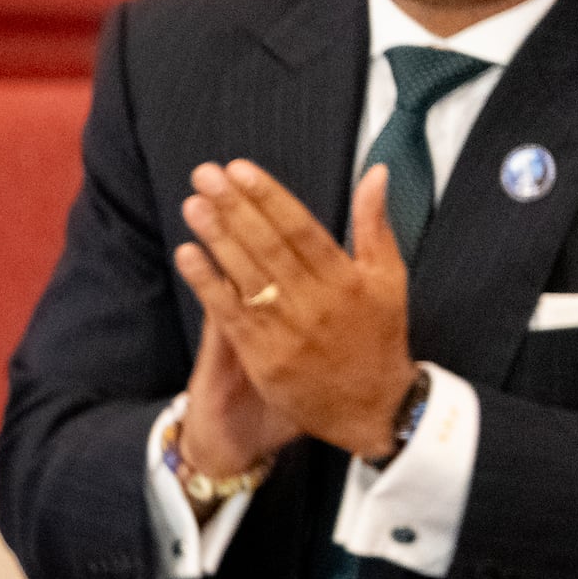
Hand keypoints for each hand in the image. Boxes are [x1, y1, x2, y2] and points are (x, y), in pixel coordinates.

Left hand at [172, 160, 418, 460]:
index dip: (268, 197)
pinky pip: (231, 314)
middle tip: (206, 175)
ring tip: (193, 205)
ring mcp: (287, 331)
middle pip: (268, 246)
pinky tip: (188, 255)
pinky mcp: (264, 357)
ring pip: (247, 276)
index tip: (240, 170)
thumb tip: (375, 173)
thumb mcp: (389, 279)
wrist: (372, 408)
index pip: (301, 228)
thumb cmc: (378, 338)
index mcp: (346, 278)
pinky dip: (208, 284)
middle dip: (235, 208)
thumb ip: (375, 225)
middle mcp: (316, 302)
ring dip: (217, 238)